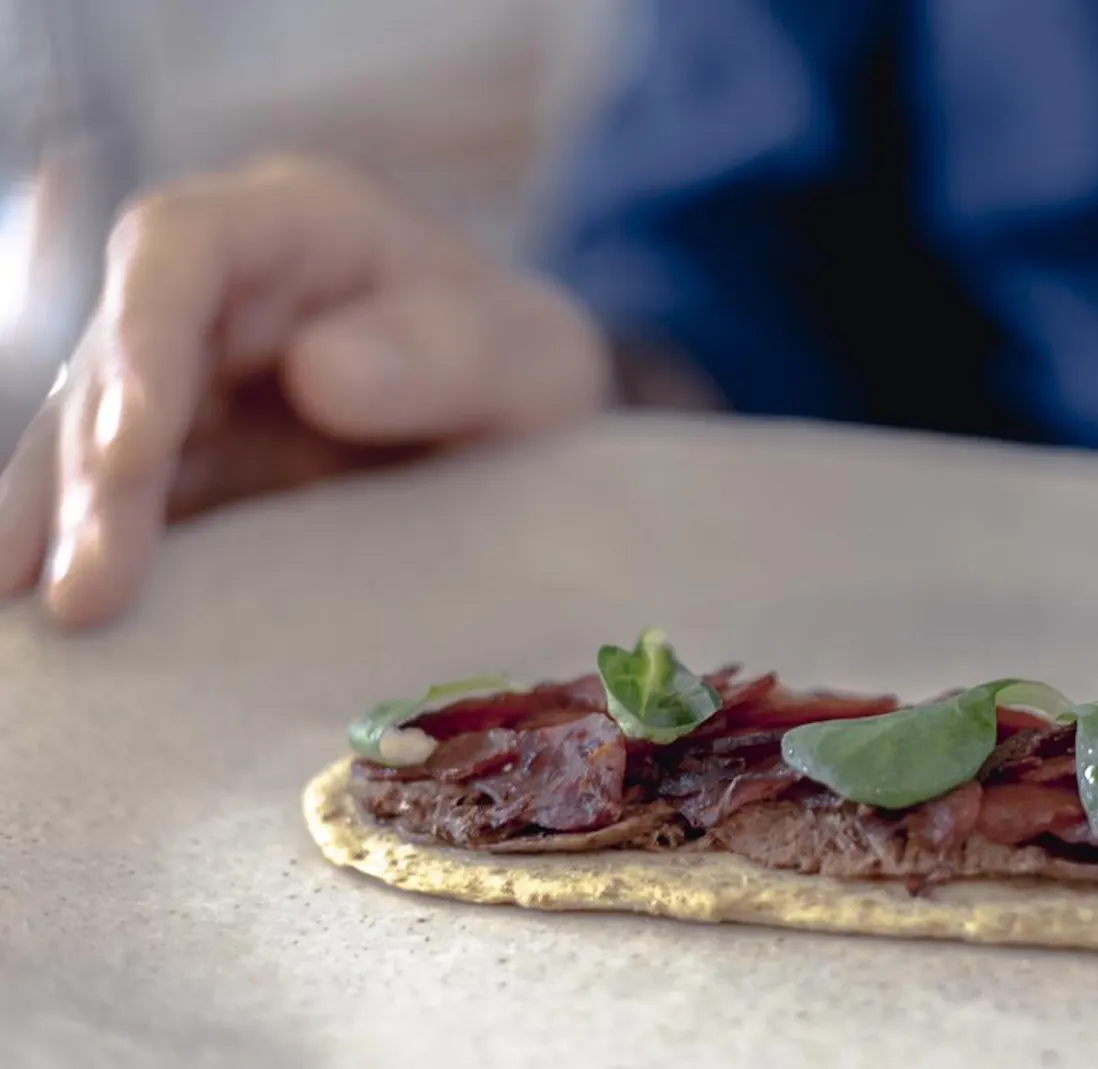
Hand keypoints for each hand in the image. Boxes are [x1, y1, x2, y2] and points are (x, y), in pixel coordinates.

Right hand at [0, 156, 611, 628]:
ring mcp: (189, 385)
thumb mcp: (533, 360)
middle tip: (87, 591)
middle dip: (93, 475)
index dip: (140, 336)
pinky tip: (59, 637)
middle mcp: (218, 297)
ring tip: (51, 625)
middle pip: (117, 360)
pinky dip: (85, 559)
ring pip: (91, 443)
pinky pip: (119, 509)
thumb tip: (319, 371)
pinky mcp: (185, 470)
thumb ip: (451, 353)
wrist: (533, 441)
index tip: (130, 447)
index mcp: (299, 226)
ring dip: (66, 530)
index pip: (182, 244)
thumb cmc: (528, 375)